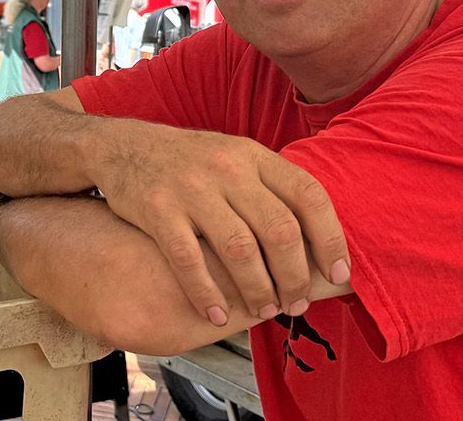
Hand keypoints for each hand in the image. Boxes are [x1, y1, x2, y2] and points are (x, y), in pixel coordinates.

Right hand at [90, 128, 349, 325]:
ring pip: (239, 249)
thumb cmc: (191, 162)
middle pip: (278, 230)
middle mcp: (227, 168)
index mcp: (254, 156)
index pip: (308, 195)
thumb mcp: (235, 157)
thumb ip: (271, 189)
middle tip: (297, 303)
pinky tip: (217, 314)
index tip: (339, 273)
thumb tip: (317, 241)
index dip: (330, 238)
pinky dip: (207, 293)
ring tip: (263, 310)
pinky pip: (189, 260)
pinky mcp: (157, 209)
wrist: (123, 147)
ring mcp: (191, 188)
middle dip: (295, 276)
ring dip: (257, 289)